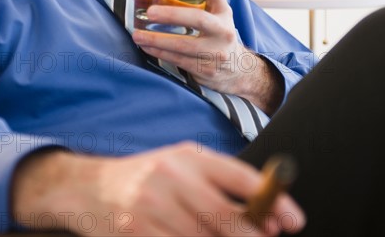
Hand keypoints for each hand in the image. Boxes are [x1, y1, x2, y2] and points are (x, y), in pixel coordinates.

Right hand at [12, 142, 305, 235]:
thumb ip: (220, 184)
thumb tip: (268, 217)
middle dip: (254, 236)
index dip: (273, 201)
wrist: (91, 189)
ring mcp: (152, 207)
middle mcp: (170, 177)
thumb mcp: (182, 167)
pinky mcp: (137, 232)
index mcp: (186, 156)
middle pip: (227, 218)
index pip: (240, 176)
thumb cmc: (146, 177)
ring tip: (219, 235)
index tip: (294, 221)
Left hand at [132, 0, 282, 113]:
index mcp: (223, 11)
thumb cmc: (213, 33)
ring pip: (184, 44)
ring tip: (138, 35)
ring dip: (157, 39)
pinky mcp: (206, 69)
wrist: (236, 69)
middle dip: (172, 15)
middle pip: (198, 19)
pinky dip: (159, 52)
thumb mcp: (207, 14)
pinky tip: (146, 46)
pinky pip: (178, 59)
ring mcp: (216, 51)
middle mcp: (223, 30)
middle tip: (151, 12)